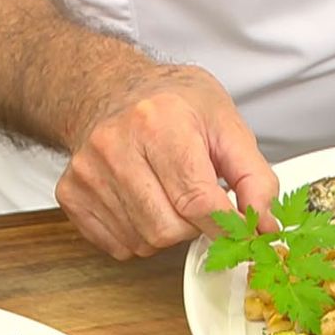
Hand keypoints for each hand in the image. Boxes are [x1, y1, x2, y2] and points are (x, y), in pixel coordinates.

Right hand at [56, 65, 278, 259]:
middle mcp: (115, 145)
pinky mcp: (71, 194)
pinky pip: (117, 245)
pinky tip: (141, 202)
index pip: (197, 200)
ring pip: (143, 241)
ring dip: (166, 231)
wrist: (111, 88)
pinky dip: (138, 235)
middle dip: (193, 225)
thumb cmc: (172, 104)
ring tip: (166, 194)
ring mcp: (87, 172)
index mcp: (159, 121)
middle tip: (195, 199)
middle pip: (168, 229)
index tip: (240, 227)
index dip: (225, 225)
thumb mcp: (226, 123)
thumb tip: (264, 226)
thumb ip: (254, 177)